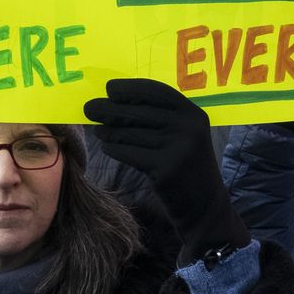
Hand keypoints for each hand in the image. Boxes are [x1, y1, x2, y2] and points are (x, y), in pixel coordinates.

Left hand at [85, 78, 247, 255]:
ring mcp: (178, 148)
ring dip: (109, 131)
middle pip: (139, 111)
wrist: (204, 206)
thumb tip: (116, 101)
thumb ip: (161, 119)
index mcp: (193, 114)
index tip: (110, 88)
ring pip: (131, 133)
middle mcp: (188, 127)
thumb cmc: (187, 167)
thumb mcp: (184, 137)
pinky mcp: (165, 169)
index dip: (131, 88)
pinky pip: (129, 153)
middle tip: (89, 108)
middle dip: (110, 108)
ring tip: (99, 130)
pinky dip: (114, 149)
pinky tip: (107, 147)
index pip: (158, 91)